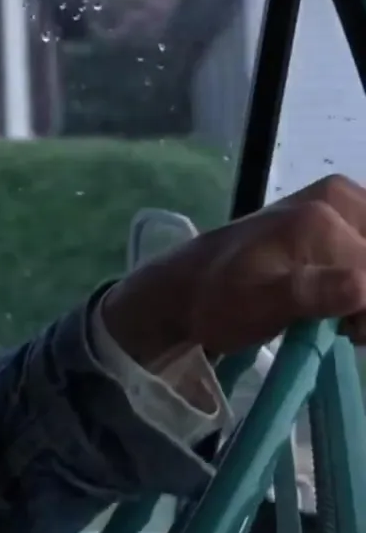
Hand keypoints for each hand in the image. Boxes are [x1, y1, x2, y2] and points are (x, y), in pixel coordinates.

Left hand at [102, 174, 365, 364]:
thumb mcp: (259, 305)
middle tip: (346, 326)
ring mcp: (333, 199)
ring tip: (342, 314)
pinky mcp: (330, 210)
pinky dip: (360, 274)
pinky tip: (342, 295)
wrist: (185, 284)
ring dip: (365, 286)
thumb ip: (313, 293)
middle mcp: (334, 198)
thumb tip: (364, 286)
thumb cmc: (218, 300)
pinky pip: (365, 242)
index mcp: (321, 217)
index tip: (350, 334)